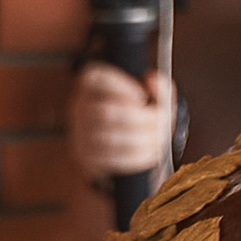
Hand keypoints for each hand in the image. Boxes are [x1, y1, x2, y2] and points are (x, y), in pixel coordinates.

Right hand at [67, 62, 173, 179]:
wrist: (120, 143)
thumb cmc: (138, 112)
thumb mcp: (152, 94)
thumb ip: (158, 84)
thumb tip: (150, 79)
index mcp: (91, 84)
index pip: (98, 80)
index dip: (121, 87)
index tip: (141, 96)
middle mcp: (80, 107)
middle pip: (106, 113)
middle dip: (141, 118)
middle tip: (159, 120)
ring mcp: (81, 134)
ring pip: (110, 139)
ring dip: (142, 140)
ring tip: (159, 136)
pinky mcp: (88, 157)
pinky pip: (112, 160)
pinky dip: (137, 157)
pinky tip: (151, 151)